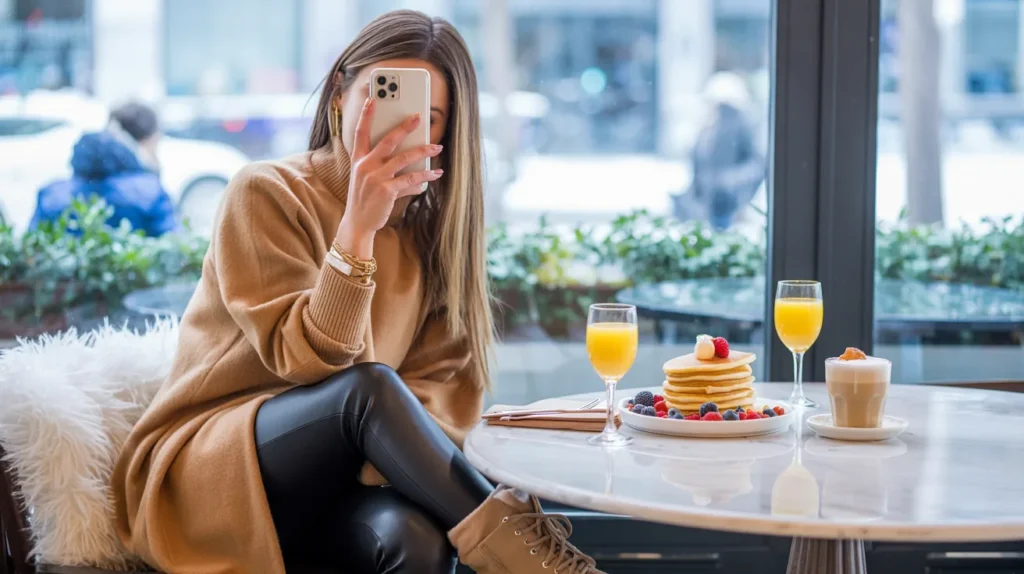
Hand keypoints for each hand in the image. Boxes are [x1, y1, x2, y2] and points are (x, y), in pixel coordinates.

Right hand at [335, 97, 442, 258]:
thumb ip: (387, 170)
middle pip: (387, 140)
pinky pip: (410, 179)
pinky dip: (425, 176)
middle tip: (419, 117)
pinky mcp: (386, 190)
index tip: (373, 99)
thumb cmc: (365, 200)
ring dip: (423, 151)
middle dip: (404, 127)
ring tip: (436, 146)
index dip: (366, 115)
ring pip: (403, 158)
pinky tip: (435, 174)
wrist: (358, 223)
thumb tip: (414, 171)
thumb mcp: (368, 181)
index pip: (360, 132)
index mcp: (358, 160)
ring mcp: (375, 178)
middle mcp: (365, 166)